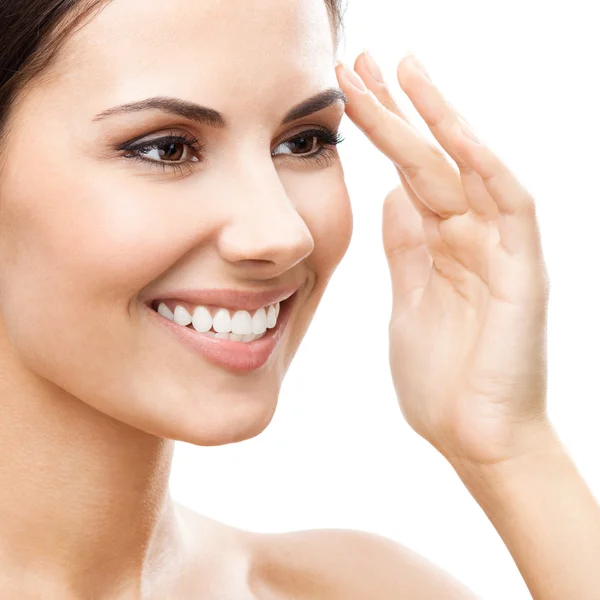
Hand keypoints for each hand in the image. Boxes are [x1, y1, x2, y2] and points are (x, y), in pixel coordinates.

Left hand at [335, 51, 550, 466]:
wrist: (474, 439)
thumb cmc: (440, 379)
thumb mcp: (409, 301)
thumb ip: (406, 249)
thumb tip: (393, 196)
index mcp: (439, 246)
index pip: (407, 174)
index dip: (379, 134)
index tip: (346, 96)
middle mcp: (470, 238)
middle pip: (431, 159)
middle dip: (397, 110)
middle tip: (361, 61)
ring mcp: (499, 252)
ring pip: (469, 170)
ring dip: (437, 120)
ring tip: (403, 70)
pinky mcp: (523, 274)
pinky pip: (511, 207)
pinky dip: (485, 167)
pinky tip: (456, 132)